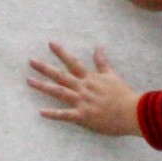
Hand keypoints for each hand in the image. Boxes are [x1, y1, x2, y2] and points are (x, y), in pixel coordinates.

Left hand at [26, 41, 144, 136]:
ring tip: (29, 80)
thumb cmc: (123, 95)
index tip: (50, 43)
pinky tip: (40, 112)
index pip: (73, 62)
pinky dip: (53, 114)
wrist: (132, 112)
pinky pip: (65, 115)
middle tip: (30, 61)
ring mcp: (82, 102)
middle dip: (44, 68)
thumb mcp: (112, 75)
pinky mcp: (83, 116)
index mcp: (90, 78)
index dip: (61, 52)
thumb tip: (97, 47)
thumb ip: (102, 62)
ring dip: (43, 86)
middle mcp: (83, 88)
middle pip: (60, 75)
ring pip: (59, 92)